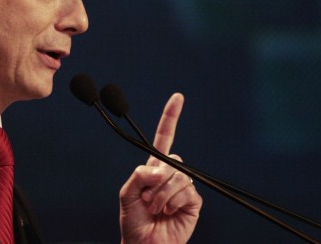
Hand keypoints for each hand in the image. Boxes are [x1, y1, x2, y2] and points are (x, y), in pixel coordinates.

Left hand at [119, 93, 202, 243]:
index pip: (164, 138)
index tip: (178, 97)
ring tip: (155, 209)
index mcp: (153, 169)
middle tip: (146, 200)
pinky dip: (173, 201)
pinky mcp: (193, 201)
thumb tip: (161, 169)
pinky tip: (168, 212)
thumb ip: (139, 175)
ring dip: (162, 194)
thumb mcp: (127, 194)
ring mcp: (183, 187)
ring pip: (179, 175)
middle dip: (156, 181)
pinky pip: (187, 190)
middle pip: (172, 160)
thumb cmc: (134, 223)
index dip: (170, 118)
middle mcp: (170, 175)